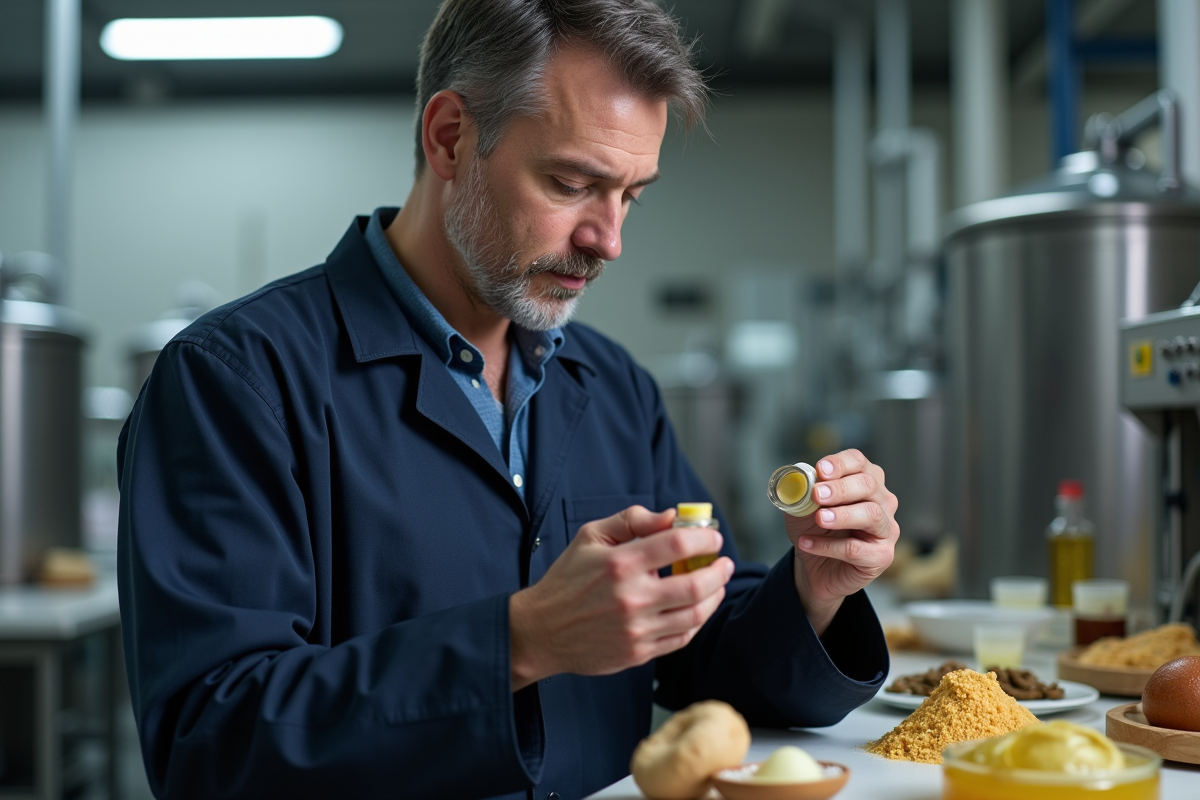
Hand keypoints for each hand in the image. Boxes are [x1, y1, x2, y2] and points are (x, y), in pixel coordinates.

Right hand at [508, 505, 733, 690]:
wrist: (542, 631)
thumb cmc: (567, 580)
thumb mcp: (591, 537)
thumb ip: (632, 520)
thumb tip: (671, 517)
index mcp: (620, 563)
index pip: (677, 544)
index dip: (704, 537)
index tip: (712, 536)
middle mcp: (631, 598)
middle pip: (695, 584)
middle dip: (719, 570)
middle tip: (724, 562)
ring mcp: (637, 629)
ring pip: (695, 614)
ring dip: (714, 596)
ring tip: (717, 584)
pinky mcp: (639, 652)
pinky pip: (681, 638)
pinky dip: (696, 621)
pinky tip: (696, 608)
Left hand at [784, 449, 898, 635]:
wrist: (813, 567)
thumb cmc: (813, 530)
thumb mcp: (801, 507)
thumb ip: (802, 493)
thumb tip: (802, 482)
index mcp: (864, 480)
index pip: (858, 462)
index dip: (840, 464)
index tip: (820, 470)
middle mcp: (882, 501)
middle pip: (868, 485)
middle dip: (840, 489)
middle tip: (817, 495)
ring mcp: (886, 528)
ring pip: (872, 514)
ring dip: (842, 515)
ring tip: (818, 519)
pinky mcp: (881, 556)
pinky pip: (856, 548)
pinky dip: (828, 546)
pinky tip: (807, 543)